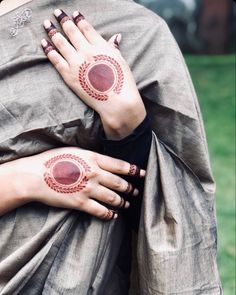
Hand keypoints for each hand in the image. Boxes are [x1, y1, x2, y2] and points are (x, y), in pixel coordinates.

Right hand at [12, 147, 144, 219]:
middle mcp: (94, 173)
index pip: (120, 165)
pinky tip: (113, 215)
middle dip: (130, 189)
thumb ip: (91, 156)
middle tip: (135, 191)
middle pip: (120, 183)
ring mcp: (88, 189)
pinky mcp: (80, 203)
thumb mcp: (75, 151)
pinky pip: (100, 211)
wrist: (34, 176)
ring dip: (122, 202)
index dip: (134, 170)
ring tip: (127, 204)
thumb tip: (104, 161)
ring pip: (113, 198)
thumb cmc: (52, 160)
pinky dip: (109, 214)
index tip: (142, 174)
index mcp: (93, 158)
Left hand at [41, 9, 145, 138]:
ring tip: (46, 24)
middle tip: (57, 12)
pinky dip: (48, 49)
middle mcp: (87, 51)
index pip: (86, 28)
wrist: (116, 102)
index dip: (79, 19)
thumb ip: (114, 48)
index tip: (74, 13)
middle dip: (63, 20)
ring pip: (60, 42)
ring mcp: (76, 63)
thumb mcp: (121, 61)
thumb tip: (116, 37)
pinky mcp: (68, 75)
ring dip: (52, 31)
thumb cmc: (122, 83)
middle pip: (71, 31)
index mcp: (100, 46)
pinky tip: (43, 42)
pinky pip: (55, 59)